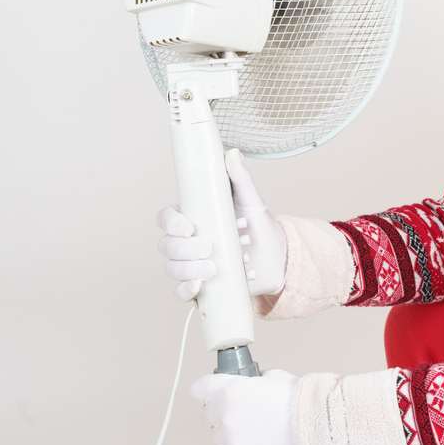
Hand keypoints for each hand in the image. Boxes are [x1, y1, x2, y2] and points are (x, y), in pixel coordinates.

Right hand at [156, 148, 287, 300]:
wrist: (278, 258)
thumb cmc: (259, 227)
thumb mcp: (250, 201)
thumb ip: (240, 178)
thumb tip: (232, 153)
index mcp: (194, 218)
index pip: (166, 219)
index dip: (170, 223)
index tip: (189, 227)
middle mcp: (188, 242)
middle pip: (166, 245)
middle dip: (184, 248)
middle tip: (209, 248)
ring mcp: (192, 264)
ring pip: (172, 268)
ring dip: (187, 269)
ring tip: (214, 268)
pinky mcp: (202, 285)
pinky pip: (182, 291)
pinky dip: (186, 290)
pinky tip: (199, 286)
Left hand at [191, 370, 298, 444]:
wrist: (313, 422)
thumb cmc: (297, 399)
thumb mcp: (272, 376)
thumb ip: (252, 380)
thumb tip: (250, 384)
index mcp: (230, 390)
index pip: (200, 388)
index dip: (206, 388)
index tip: (207, 391)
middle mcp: (225, 414)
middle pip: (209, 413)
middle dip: (223, 411)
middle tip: (243, 411)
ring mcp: (230, 438)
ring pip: (216, 436)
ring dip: (229, 432)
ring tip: (252, 430)